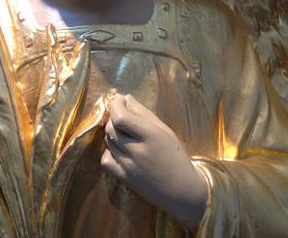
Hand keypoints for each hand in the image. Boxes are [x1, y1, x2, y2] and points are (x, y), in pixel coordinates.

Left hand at [101, 94, 208, 230]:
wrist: (181, 190)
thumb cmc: (175, 156)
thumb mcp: (164, 130)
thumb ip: (143, 113)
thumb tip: (125, 98)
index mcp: (151, 135)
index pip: (121, 117)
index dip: (115, 105)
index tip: (118, 100)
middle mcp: (138, 150)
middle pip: (112, 127)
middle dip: (113, 118)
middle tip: (122, 116)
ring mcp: (129, 165)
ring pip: (109, 141)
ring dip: (112, 133)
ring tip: (125, 133)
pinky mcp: (124, 178)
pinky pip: (106, 160)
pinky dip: (109, 152)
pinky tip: (119, 150)